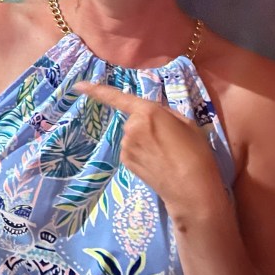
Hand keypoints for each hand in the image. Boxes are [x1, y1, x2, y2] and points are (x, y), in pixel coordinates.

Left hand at [73, 81, 225, 219]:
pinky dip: (142, 154)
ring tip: (166, 155)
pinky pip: (131, 151)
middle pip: (134, 120)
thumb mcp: (187, 124)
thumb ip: (165, 114)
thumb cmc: (195, 153)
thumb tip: (151, 113)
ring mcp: (126, 146)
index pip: (117, 98)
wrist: (191, 189)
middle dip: (147, 127)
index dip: (96, 90)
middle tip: (168, 141)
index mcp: (148, 112)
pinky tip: (157, 164)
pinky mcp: (125, 161)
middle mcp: (131, 127)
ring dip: (144, 142)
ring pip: (133, 137)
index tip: (78, 86)